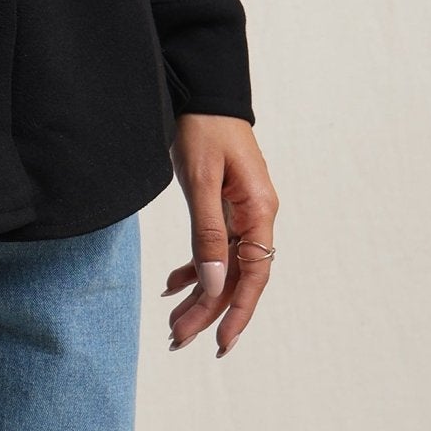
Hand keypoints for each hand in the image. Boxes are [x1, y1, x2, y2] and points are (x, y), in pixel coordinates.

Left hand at [163, 113, 277, 357]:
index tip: (220, 342)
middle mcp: (255, 217)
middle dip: (207, 310)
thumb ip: (207, 232)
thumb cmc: (204, 127)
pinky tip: (172, 284)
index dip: (238, 311)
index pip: (253, 275)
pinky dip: (193, 266)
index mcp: (259, 211)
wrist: (201, 89)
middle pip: (235, 275)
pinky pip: (213, 246)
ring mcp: (240, 212)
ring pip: (222, 265)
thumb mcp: (201, 179)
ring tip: (172, 324)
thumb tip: (213, 284)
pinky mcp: (224, 205)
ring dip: (198, 294)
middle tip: (178, 339)